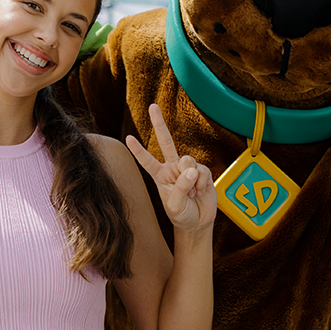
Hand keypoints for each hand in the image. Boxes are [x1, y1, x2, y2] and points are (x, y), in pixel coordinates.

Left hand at [126, 103, 215, 232]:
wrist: (198, 223)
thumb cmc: (181, 215)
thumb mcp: (175, 206)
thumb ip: (181, 188)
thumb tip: (191, 170)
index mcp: (160, 175)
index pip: (147, 161)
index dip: (138, 150)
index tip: (128, 138)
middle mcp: (172, 168)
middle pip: (166, 141)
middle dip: (160, 124)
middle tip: (153, 106)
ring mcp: (187, 168)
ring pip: (187, 161)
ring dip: (190, 179)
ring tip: (192, 193)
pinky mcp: (202, 172)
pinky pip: (202, 171)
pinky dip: (201, 183)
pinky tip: (200, 192)